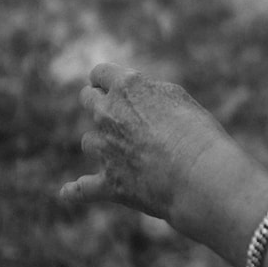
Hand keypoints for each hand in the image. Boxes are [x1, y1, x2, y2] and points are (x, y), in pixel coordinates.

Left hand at [60, 63, 233, 226]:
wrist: (200, 176)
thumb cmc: (198, 133)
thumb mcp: (177, 97)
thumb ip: (149, 93)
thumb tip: (137, 97)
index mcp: (126, 86)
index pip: (100, 73)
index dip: (105, 80)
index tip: (109, 86)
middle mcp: (108, 113)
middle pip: (87, 100)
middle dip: (97, 104)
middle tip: (112, 114)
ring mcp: (106, 149)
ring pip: (88, 141)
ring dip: (101, 145)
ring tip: (121, 154)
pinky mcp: (110, 183)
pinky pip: (83, 189)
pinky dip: (75, 192)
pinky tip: (67, 194)